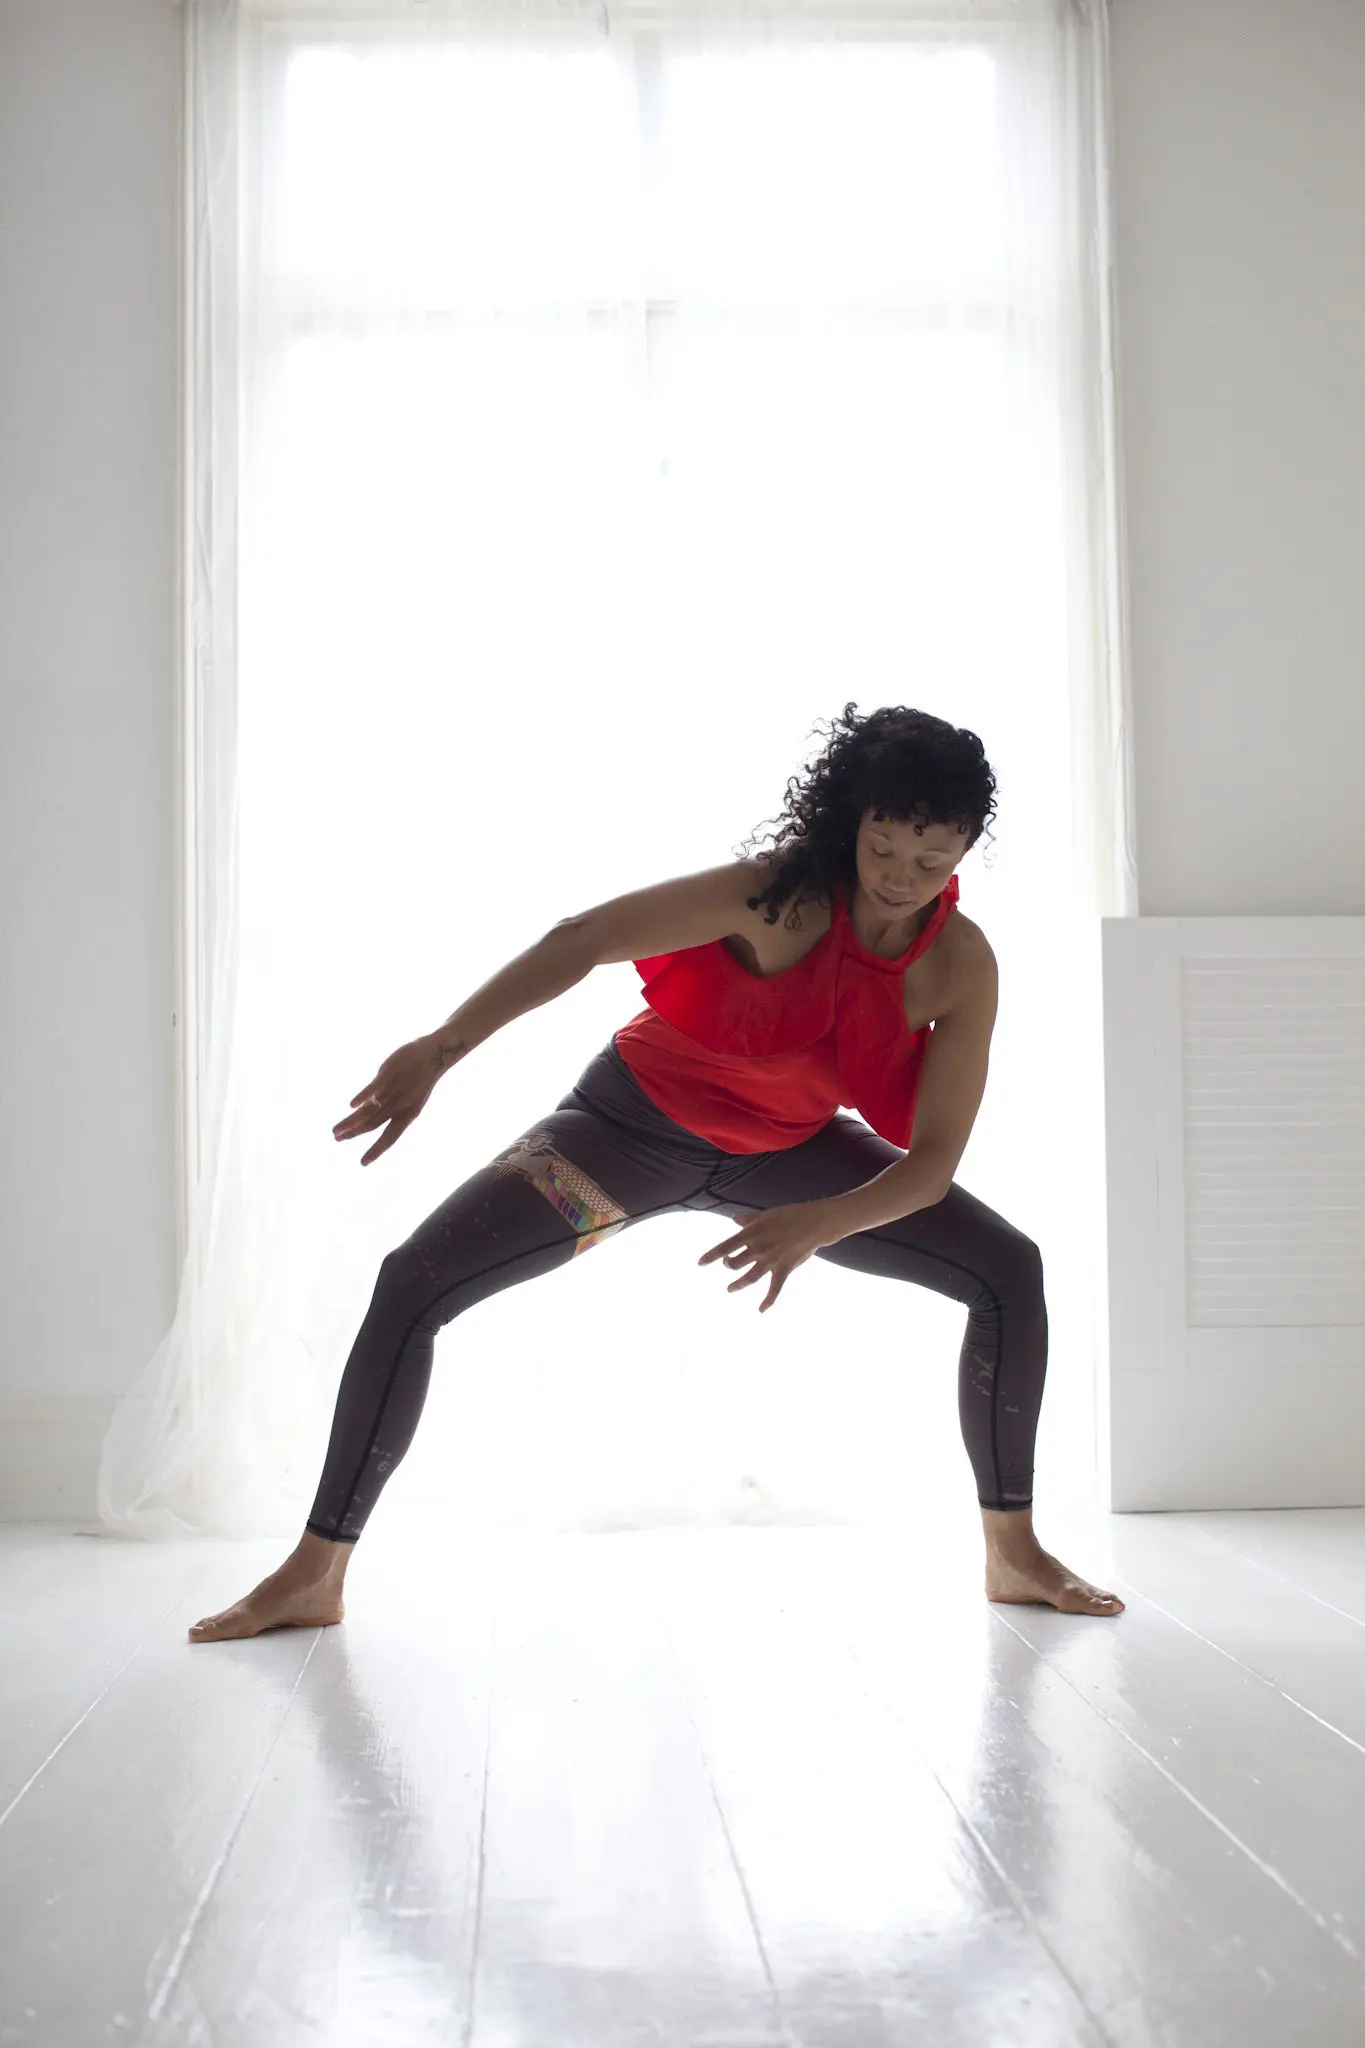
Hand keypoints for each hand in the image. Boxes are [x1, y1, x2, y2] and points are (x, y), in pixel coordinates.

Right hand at [331, 1034, 444, 1165]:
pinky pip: (373, 1088)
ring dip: (351, 1121)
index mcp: (408, 1114)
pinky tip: (350, 1106)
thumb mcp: (411, 1099)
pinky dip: (362, 1097)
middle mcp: (400, 1105)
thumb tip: (365, 1110)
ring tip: (336, 1130)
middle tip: (337, 1139)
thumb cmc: (420, 1079)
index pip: (390, 1138)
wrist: (435, 1055)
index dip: (376, 1151)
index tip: (362, 1163)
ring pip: (369, 1110)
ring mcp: (394, 1090)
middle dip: (354, 1134)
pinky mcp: (388, 1074)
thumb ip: (390, 1107)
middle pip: (373, 1125)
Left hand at [697, 1202, 839, 1312]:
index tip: (699, 1264)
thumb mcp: (768, 1214)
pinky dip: (768, 1301)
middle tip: (728, 1266)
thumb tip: (735, 1219)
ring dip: (738, 1284)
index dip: (711, 1256)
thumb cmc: (792, 1215)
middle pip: (735, 1263)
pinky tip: (761, 1310)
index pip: (725, 1246)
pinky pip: (774, 1289)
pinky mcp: (784, 1269)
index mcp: (752, 1233)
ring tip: (730, 1289)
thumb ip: (750, 1220)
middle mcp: (758, 1248)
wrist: (814, 1223)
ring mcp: (770, 1261)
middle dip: (729, 1266)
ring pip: (748, 1277)